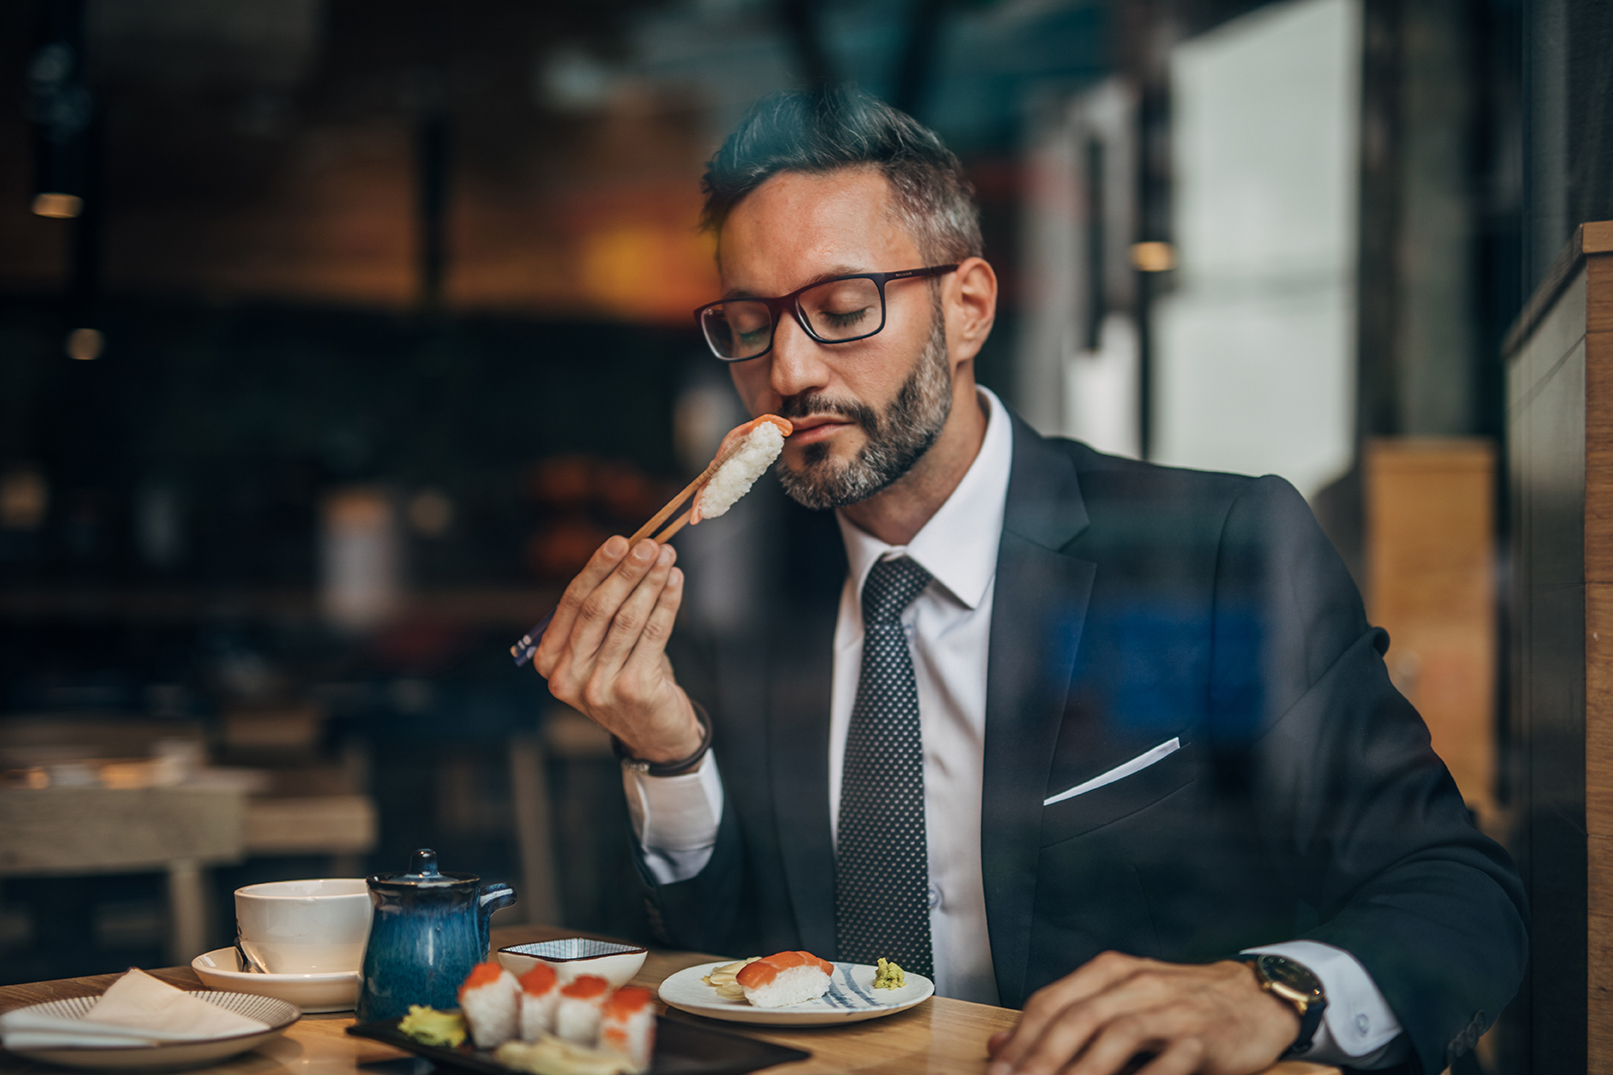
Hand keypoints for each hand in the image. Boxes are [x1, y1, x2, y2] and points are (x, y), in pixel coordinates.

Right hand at [535, 536, 700, 762]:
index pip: (572, 603)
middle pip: (598, 608)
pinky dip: (666, 602)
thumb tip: (628, 553)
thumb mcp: (602, 651)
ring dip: (649, 582)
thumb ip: (603, 612)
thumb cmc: (627, 681)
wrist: (654, 736)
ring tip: (667, 556)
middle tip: (648, 544)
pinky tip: (675, 582)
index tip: (619, 541)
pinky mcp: (633, 691)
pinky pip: (654, 634)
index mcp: (550, 661)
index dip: (597, 568)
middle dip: (626, 571)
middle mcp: (567, 677)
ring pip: (627, 619)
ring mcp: (599, 687)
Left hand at [986, 953, 1299, 1074]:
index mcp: (1110, 971)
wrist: (1255, 996)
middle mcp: (1138, 984)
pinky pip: (1170, 1061)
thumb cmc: (1180, 1002)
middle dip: (1041, 1056)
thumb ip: (1065, 1016)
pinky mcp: (1205, 1038)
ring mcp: (1172, 1010)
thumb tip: (1000, 1044)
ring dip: (1082, 1069)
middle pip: (1077, 1018)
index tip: (997, 1068)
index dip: (1021, 1037)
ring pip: (1117, 1035)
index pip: (1053, 1001)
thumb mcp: (1120, 998)